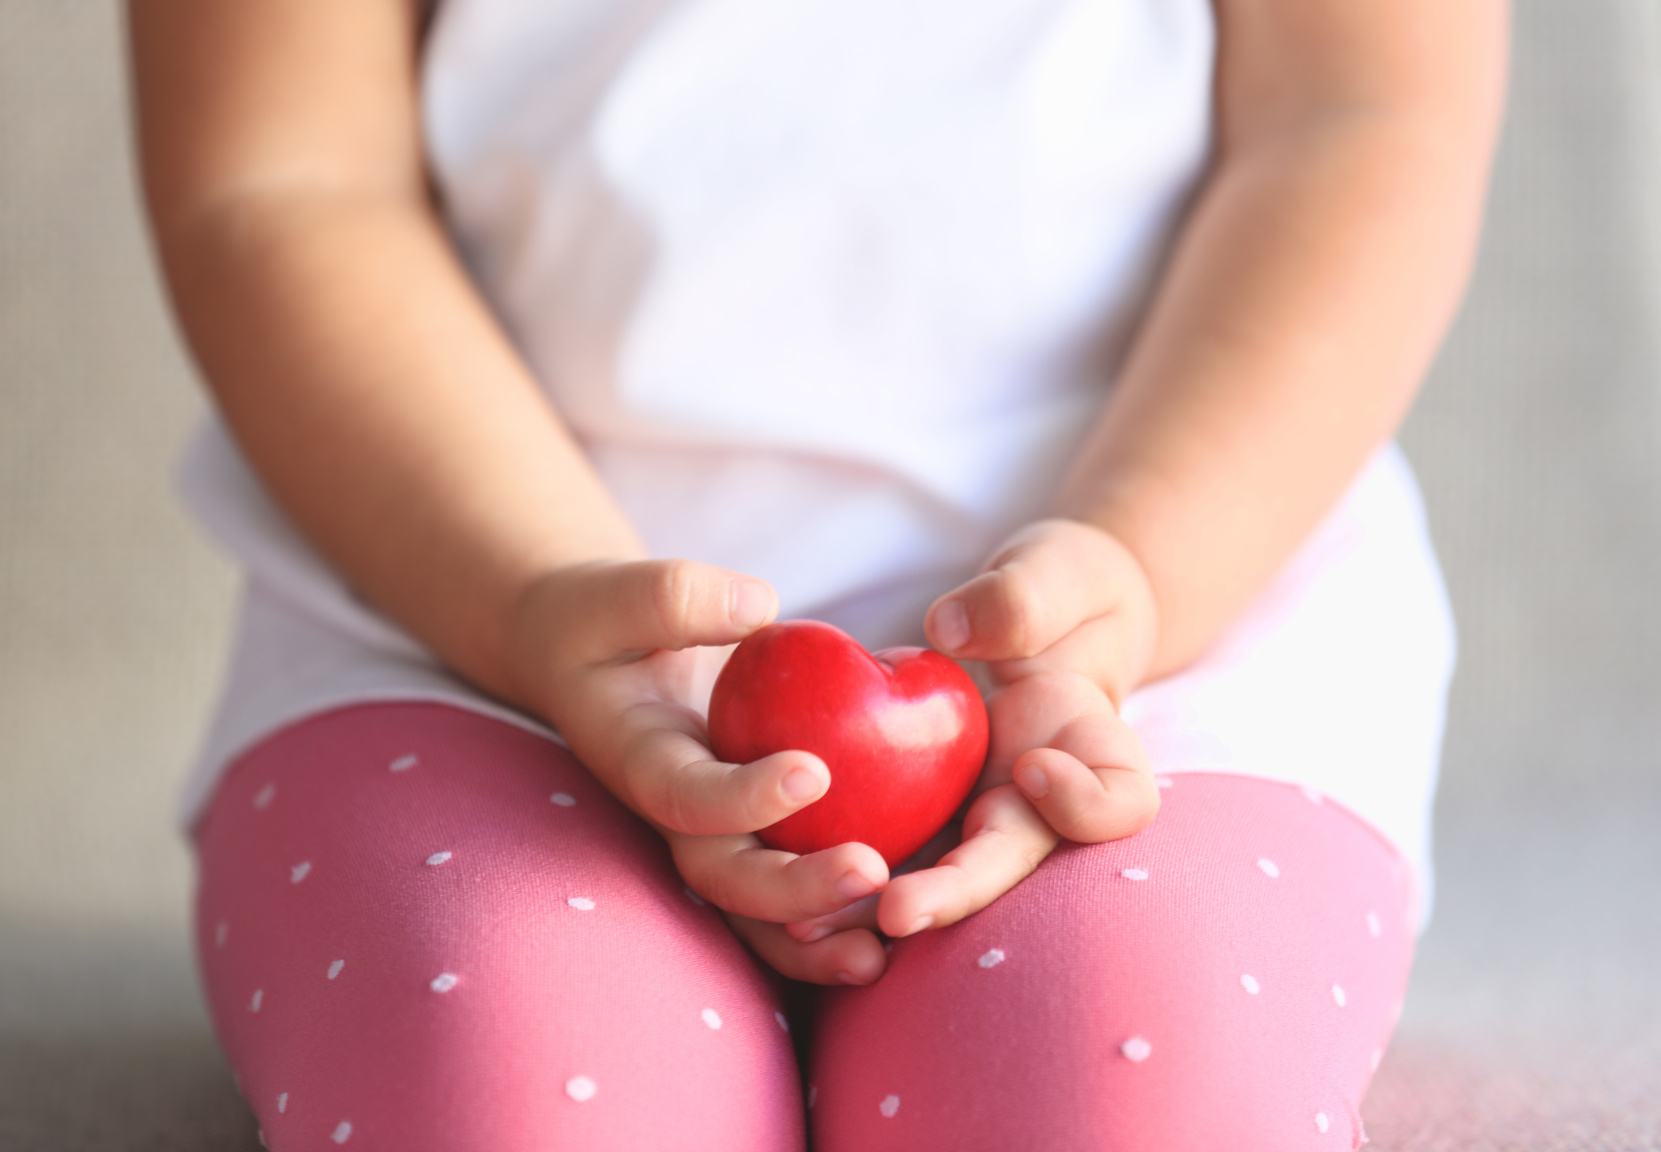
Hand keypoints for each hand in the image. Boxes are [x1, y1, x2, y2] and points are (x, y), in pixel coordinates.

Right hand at [509, 560, 889, 984]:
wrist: (593, 660)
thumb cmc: (605, 621)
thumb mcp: (618, 593)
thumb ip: (675, 597)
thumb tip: (760, 609)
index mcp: (641, 759)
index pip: (688, 795)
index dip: (744, 796)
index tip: (814, 773)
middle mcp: (677, 816)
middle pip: (727, 876)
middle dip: (795, 888)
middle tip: (870, 874)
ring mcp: (714, 836)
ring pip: (757, 911)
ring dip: (815, 938)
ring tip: (878, 957)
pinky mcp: (753, 837)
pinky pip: (789, 894)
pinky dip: (833, 923)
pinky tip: (893, 937)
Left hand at [784, 520, 1161, 942]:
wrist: (1037, 623)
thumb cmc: (1059, 592)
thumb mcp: (1053, 576)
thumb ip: (1018, 600)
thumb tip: (949, 627)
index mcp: (1094, 748)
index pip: (1119, 802)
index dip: (1084, 803)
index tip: (1035, 766)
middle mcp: (1040, 803)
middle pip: (1008, 864)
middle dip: (952, 892)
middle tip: (896, 910)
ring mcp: (976, 818)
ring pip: (935, 880)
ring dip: (875, 909)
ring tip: (810, 926)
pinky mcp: (918, 815)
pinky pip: (879, 853)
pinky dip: (834, 877)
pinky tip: (778, 897)